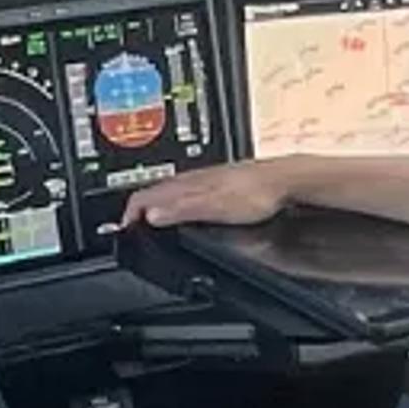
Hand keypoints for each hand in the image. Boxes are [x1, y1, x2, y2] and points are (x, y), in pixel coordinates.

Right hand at [120, 156, 304, 228]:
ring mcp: (207, 179)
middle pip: (155, 192)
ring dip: (157, 204)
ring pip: (171, 190)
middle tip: (131, 226)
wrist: (285, 181)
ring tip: (150, 218)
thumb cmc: (256, 192)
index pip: (145, 195)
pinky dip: (177, 202)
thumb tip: (149, 214)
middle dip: (139, 208)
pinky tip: (185, 208)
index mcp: (187, 183)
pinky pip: (189, 191)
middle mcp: (194, 178)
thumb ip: (181, 211)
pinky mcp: (220, 183)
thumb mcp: (213, 207)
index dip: (129, 214)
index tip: (123, 229)